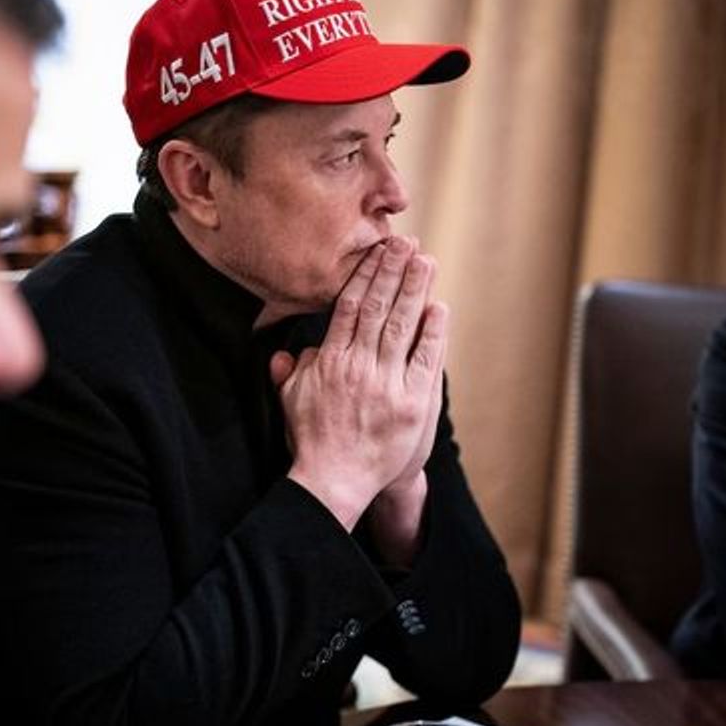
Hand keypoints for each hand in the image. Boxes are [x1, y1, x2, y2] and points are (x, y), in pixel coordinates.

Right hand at [272, 237, 446, 529]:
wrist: (335, 483)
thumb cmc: (313, 442)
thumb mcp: (291, 402)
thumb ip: (290, 372)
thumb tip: (286, 350)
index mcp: (329, 362)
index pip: (349, 307)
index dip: (364, 275)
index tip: (376, 252)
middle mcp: (358, 368)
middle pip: (377, 307)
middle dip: (392, 271)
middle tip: (405, 242)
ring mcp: (386, 385)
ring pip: (401, 326)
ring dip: (414, 290)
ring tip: (425, 261)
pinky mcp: (412, 404)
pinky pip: (425, 359)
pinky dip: (432, 331)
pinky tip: (438, 306)